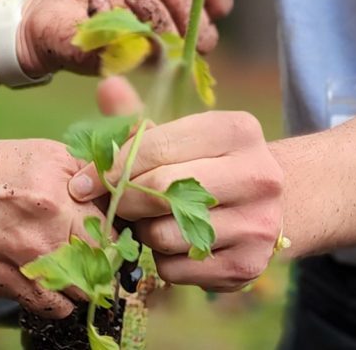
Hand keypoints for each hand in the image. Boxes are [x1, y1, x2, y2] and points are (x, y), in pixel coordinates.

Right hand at [0, 139, 103, 319]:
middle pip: (108, 244)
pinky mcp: (17, 281)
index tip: (104, 226)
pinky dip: (56, 302)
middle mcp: (53, 205)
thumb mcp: (22, 153)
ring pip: (89, 280)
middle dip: (102, 253)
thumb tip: (100, 189)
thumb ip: (67, 170)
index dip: (111, 217)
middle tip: (88, 254)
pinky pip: (59, 306)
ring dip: (81, 281)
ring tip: (64, 272)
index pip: (113, 200)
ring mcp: (36, 247)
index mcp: (57, 168)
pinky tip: (42, 286)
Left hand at [19, 0, 234, 78]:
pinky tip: (96, 2)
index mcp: (180, 9)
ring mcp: (146, 56)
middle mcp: (171, 38)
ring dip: (154, 12)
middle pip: (205, 34)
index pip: (219, 5)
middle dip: (185, 3)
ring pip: (173, 45)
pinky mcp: (118, 66)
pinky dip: (112, 18)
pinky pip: (129, 50)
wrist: (48, 7)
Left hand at [74, 111, 283, 291]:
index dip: (111, 166)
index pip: (157, 147)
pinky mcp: (248, 266)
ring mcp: (256, 224)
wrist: (276, 206)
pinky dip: (161, 260)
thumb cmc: (211, 162)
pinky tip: (171, 244)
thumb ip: (139, 116)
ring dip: (143, 231)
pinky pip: (177, 269)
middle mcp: (256, 175)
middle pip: (162, 190)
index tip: (80, 182)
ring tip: (148, 220)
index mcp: (237, 130)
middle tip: (109, 203)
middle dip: (123, 199)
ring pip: (166, 234)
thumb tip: (107, 85)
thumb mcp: (183, 133)